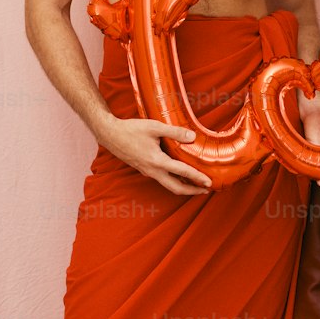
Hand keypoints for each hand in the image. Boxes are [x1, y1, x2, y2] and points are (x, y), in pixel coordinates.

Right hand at [96, 116, 211, 195]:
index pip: (182, 172)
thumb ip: (175, 132)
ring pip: (169, 185)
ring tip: (197, 185)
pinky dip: (174, 181)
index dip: (197, 178)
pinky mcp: (145, 169)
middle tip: (206, 190)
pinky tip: (180, 175)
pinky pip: (162, 179)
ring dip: (184, 187)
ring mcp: (148, 172)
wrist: (110, 134)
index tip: (209, 182)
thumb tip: (193, 137)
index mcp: (157, 161)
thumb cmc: (131, 130)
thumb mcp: (155, 127)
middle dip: (192, 191)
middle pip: (176, 188)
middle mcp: (153, 171)